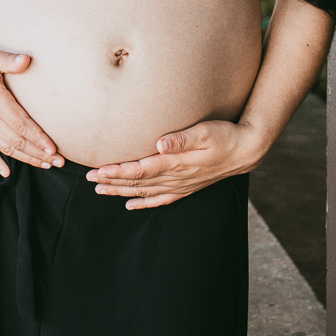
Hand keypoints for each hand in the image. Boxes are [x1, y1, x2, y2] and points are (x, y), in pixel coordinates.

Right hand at [0, 41, 63, 177]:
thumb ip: (8, 60)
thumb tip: (27, 59)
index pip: (22, 125)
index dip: (39, 139)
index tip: (54, 150)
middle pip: (18, 141)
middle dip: (40, 154)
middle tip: (59, 162)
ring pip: (6, 148)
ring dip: (26, 159)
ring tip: (45, 165)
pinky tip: (6, 172)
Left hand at [85, 119, 265, 208]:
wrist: (246, 150)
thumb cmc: (224, 136)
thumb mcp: (205, 131)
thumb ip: (182, 138)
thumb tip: (160, 143)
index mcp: (176, 163)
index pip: (140, 170)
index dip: (118, 171)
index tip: (99, 171)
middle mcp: (175, 178)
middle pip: (138, 182)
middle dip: (112, 181)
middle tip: (89, 179)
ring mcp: (180, 185)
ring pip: (145, 191)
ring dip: (121, 191)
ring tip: (100, 190)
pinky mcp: (186, 187)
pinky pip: (160, 199)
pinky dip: (143, 202)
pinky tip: (130, 204)